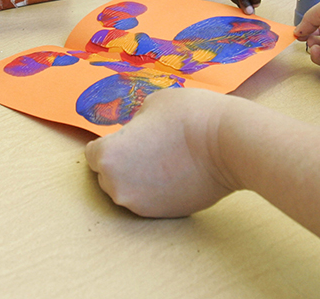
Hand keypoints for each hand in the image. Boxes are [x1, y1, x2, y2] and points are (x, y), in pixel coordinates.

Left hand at [85, 88, 236, 217]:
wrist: (228, 144)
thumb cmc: (187, 117)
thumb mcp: (150, 105)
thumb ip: (132, 125)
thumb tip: (133, 135)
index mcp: (107, 157)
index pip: (91, 153)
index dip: (108, 141)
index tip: (123, 135)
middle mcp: (118, 187)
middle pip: (107, 174)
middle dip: (120, 161)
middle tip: (144, 144)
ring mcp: (141, 205)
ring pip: (128, 189)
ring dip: (136, 176)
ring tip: (161, 156)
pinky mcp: (163, 215)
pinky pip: (149, 199)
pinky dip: (155, 188)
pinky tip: (174, 171)